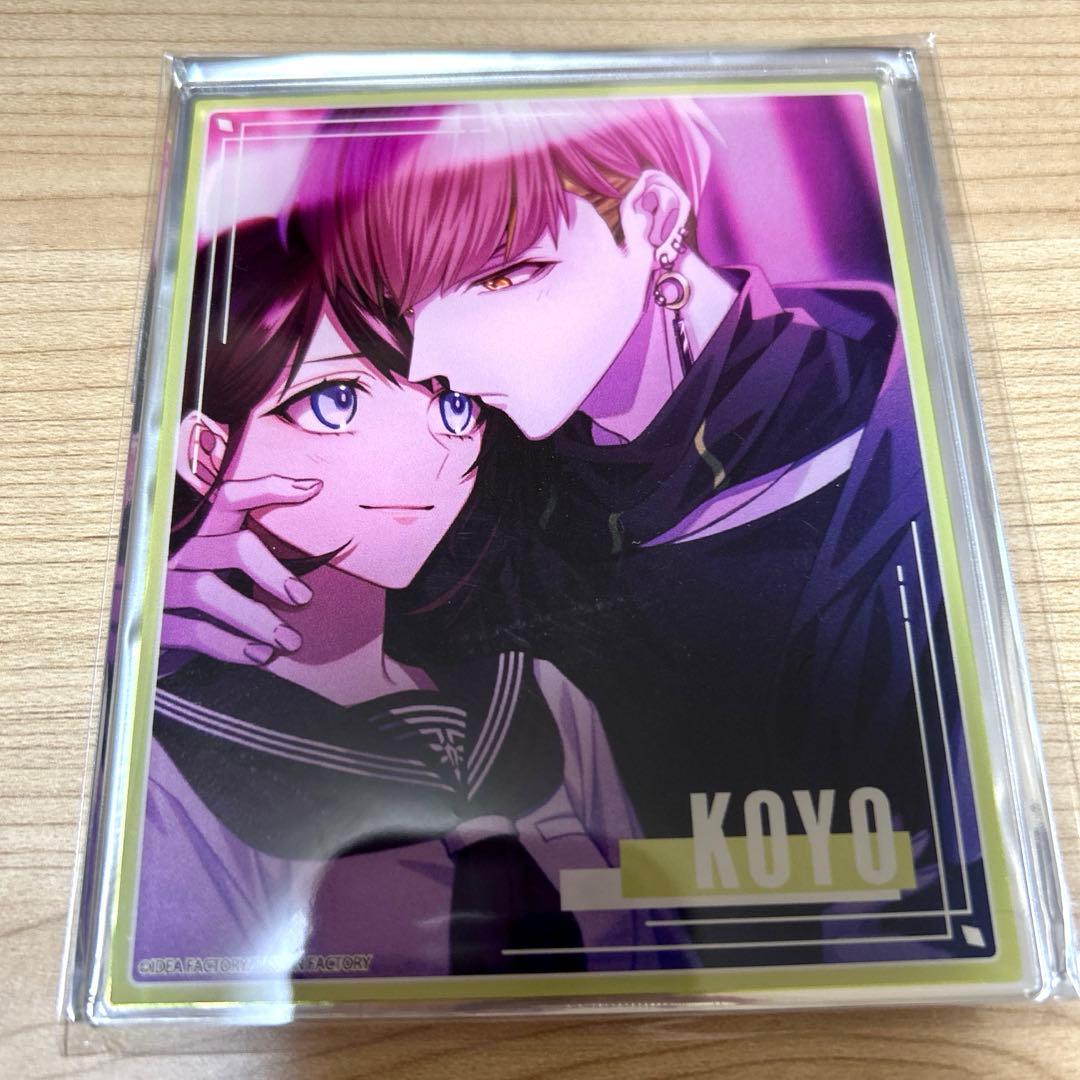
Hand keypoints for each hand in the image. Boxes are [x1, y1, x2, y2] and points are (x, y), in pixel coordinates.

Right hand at [160, 474, 321, 664]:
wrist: (137, 639)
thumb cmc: (190, 599)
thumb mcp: (215, 569)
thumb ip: (245, 556)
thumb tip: (305, 559)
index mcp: (197, 530)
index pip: (229, 497)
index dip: (268, 489)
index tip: (313, 489)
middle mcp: (176, 549)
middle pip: (231, 546)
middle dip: (272, 572)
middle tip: (302, 598)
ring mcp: (157, 584)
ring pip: (206, 591)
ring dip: (255, 617)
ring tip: (289, 640)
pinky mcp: (147, 621)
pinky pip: (192, 630)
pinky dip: (230, 645)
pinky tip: (259, 655)